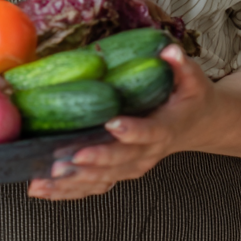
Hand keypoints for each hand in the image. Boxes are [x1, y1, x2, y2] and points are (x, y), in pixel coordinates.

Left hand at [27, 44, 216, 200]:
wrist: (197, 125)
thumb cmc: (190, 98)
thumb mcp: (192, 79)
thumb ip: (181, 65)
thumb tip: (169, 51)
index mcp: (165, 129)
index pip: (149, 133)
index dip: (131, 131)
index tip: (112, 124)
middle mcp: (147, 152)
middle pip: (121, 160)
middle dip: (96, 160)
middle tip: (71, 157)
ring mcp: (132, 164)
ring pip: (103, 179)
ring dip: (73, 181)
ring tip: (45, 178)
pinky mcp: (120, 171)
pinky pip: (94, 185)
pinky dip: (68, 190)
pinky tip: (42, 189)